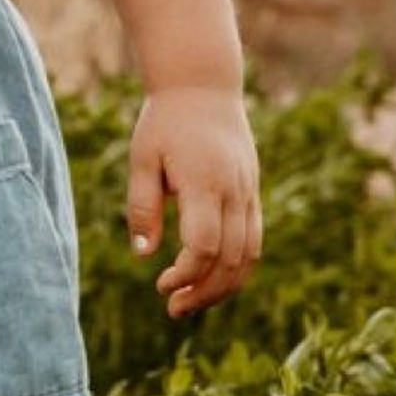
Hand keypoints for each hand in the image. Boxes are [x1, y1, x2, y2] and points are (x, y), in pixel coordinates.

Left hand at [127, 85, 261, 316]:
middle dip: (204, 292)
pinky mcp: (252, 192)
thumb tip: (142, 254)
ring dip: (223, 286)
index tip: (160, 285)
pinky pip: (253, 239)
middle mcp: (235, 192)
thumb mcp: (142, 159)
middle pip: (232, 260)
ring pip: (249, 255)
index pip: (205, 247)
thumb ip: (142, 206)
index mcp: (206, 184)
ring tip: (189, 302)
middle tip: (172, 309)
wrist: (203, 87)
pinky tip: (210, 278)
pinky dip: (236, 266)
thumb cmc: (163, 122)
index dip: (186, 275)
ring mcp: (249, 193)